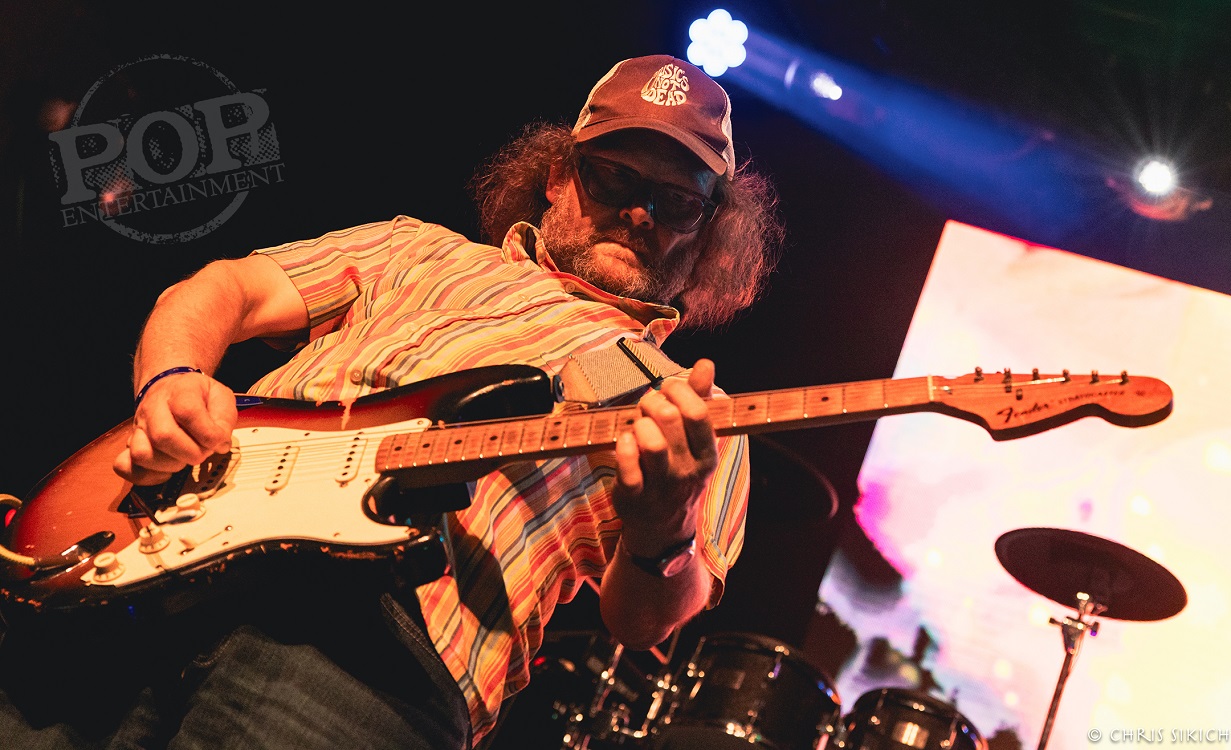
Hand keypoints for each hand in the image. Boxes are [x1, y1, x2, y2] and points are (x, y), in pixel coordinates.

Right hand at [113, 371, 237, 484]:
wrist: (169, 388)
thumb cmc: (198, 396)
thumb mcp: (220, 397)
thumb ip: (224, 419)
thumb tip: (219, 444)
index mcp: (179, 392)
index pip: (188, 412)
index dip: (207, 433)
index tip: (218, 441)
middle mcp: (153, 409)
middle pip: (163, 436)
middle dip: (190, 453)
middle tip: (202, 452)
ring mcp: (138, 428)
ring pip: (142, 453)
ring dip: (169, 465)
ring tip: (183, 460)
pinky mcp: (129, 446)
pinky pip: (125, 466)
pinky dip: (146, 476)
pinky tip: (165, 471)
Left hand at [612, 358, 718, 555]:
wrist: (662, 527)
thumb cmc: (677, 471)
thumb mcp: (695, 441)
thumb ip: (699, 399)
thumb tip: (706, 364)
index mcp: (707, 454)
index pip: (698, 412)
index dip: (678, 390)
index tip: (668, 390)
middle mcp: (687, 470)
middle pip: (671, 418)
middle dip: (653, 402)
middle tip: (646, 408)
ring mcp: (661, 485)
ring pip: (651, 441)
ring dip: (639, 423)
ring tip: (637, 426)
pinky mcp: (634, 495)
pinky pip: (627, 464)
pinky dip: (622, 445)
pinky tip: (624, 441)